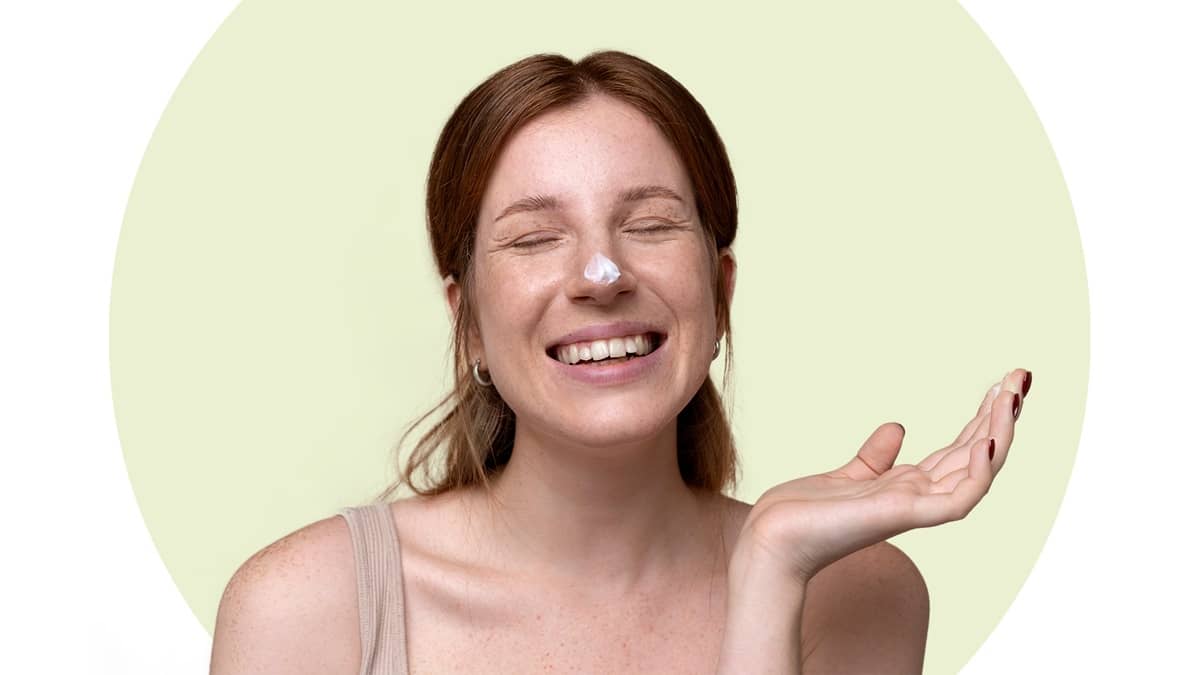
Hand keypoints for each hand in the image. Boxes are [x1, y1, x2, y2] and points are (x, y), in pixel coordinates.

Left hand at [731, 369, 1031, 584]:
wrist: (771, 539)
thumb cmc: (803, 514)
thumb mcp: (847, 475)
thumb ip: (875, 457)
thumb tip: (898, 427)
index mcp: (907, 487)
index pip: (961, 451)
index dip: (983, 419)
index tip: (1003, 385)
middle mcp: (918, 497)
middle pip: (977, 456)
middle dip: (1001, 418)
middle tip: (1021, 377)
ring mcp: (913, 508)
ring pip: (977, 473)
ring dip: (998, 434)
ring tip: (1010, 397)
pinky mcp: (901, 516)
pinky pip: (956, 501)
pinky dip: (977, 474)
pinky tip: (986, 442)